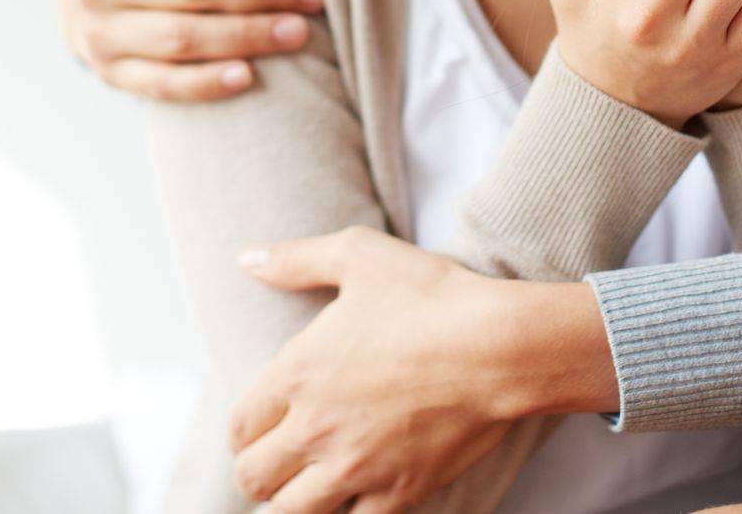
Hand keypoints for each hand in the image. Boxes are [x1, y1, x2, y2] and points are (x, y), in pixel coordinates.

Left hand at [229, 227, 614, 512]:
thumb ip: (296, 259)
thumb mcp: (359, 254)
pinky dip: (351, 513)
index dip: (245, 430)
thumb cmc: (432, 296)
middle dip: (260, 471)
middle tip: (280, 462)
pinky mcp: (399, 493)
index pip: (240, 426)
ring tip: (310, 485)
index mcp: (297, 372)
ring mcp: (355, 467)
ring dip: (294, 501)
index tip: (261, 429)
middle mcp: (315, 428)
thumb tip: (245, 258)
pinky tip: (360, 496)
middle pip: (253, 478)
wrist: (501, 347)